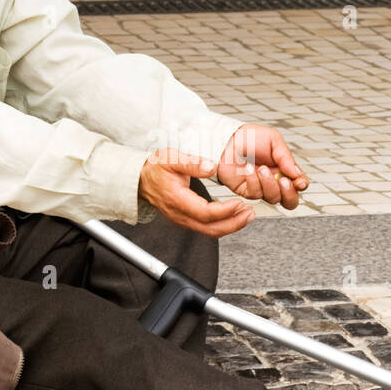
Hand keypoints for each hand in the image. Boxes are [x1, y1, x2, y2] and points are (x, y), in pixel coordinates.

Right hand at [138, 149, 253, 236]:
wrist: (140, 179)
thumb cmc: (155, 169)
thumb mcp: (171, 158)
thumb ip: (191, 163)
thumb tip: (210, 166)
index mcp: (177, 200)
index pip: (205, 213)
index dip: (225, 211)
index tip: (239, 203)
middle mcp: (180, 214)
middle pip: (211, 229)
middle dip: (234, 224)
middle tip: (250, 214)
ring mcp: (182, 219)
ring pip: (210, 231)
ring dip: (230, 226)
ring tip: (246, 216)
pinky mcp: (185, 219)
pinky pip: (206, 228)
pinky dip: (222, 224)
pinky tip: (233, 216)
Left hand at [215, 124, 309, 209]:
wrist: (228, 139)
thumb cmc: (251, 138)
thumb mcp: (273, 140)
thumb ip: (286, 157)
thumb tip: (297, 175)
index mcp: (285, 169)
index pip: (299, 184)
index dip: (301, 185)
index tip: (299, 182)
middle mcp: (275, 181)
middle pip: (290, 201)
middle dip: (289, 194)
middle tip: (283, 181)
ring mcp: (261, 187)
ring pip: (273, 198)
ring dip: (269, 184)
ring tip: (261, 168)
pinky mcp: (247, 191)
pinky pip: (255, 194)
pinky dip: (253, 181)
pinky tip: (248, 169)